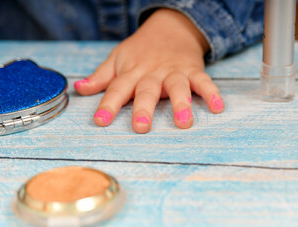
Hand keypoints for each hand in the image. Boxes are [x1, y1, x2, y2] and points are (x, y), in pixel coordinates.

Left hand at [74, 9, 223, 132]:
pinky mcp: (193, 70)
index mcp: (131, 72)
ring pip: (177, 87)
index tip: (100, 122)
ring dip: (181, 103)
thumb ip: (101, 77)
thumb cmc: (140, 50)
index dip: (108, 105)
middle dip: (144, 108)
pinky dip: (211, 92)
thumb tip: (79, 90)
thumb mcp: (117, 59)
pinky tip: (218, 107)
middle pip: (147, 91)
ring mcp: (174, 72)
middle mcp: (152, 74)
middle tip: (142, 128)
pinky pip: (204, 81)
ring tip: (184, 122)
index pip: (117, 89)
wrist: (169, 28)